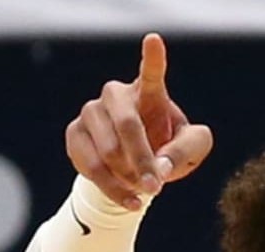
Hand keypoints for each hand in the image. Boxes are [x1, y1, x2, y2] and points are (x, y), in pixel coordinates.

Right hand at [66, 32, 213, 209]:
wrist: (133, 171)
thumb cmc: (167, 151)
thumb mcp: (190, 151)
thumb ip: (186, 151)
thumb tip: (161, 165)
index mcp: (150, 91)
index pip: (152, 71)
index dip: (153, 57)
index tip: (154, 40)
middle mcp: (116, 94)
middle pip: (128, 124)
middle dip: (142, 160)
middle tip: (156, 186)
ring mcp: (91, 111)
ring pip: (108, 151)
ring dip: (129, 177)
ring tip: (144, 190)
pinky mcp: (74, 134)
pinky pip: (91, 166)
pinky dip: (114, 188)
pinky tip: (130, 199)